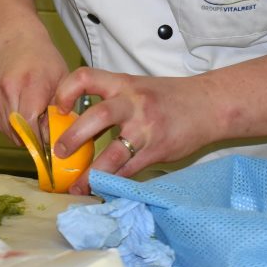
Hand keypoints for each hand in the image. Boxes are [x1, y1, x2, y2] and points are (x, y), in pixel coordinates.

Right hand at [0, 30, 68, 142]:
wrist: (14, 41)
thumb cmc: (43, 60)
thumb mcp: (62, 79)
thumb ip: (61, 109)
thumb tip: (54, 138)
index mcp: (30, 84)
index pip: (30, 124)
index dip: (41, 137)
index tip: (51, 139)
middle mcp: (7, 90)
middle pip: (19, 131)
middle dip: (34, 136)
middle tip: (44, 126)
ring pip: (8, 132)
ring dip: (22, 131)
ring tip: (32, 113)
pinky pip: (0, 125)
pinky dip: (11, 125)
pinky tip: (19, 109)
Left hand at [53, 68, 214, 194]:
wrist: (208, 105)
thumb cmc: (166, 96)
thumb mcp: (134, 86)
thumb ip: (109, 98)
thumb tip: (74, 119)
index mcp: (122, 83)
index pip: (85, 77)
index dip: (65, 91)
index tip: (57, 109)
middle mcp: (132, 103)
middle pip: (98, 116)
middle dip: (74, 136)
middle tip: (58, 152)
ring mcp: (146, 128)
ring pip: (115, 152)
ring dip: (93, 172)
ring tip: (77, 186)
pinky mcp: (157, 150)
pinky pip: (131, 170)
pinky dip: (115, 181)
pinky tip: (103, 189)